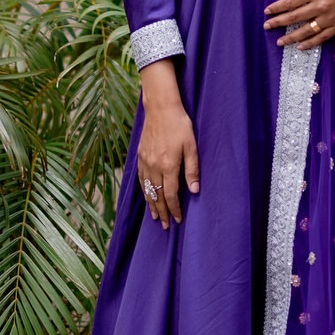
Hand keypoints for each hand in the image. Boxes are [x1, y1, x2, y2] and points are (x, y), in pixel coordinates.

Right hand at [136, 61, 199, 228]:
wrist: (160, 108)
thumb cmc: (179, 125)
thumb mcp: (192, 146)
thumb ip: (192, 169)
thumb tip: (194, 190)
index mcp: (168, 166)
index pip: (171, 195)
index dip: (174, 209)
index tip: (178, 220)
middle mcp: (154, 167)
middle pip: (158, 196)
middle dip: (162, 212)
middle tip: (165, 226)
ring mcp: (145, 161)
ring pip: (147, 189)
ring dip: (151, 205)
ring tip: (155, 217)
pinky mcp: (140, 156)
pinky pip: (141, 179)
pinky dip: (144, 191)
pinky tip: (147, 196)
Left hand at [264, 0, 334, 48]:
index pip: (290, 1)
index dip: (277, 7)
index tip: (267, 11)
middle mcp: (320, 5)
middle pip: (294, 17)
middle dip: (278, 22)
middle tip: (267, 26)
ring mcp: (329, 18)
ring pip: (306, 30)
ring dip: (291, 37)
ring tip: (280, 42)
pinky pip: (321, 37)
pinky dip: (310, 43)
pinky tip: (300, 46)